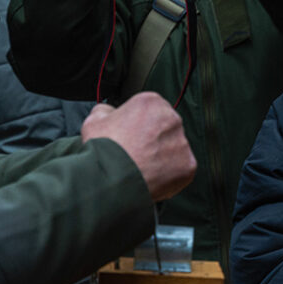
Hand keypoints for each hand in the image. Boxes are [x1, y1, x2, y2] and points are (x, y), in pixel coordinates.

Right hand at [81, 91, 195, 200]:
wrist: (111, 180)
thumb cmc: (104, 150)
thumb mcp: (94, 120)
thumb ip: (106, 111)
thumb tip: (110, 112)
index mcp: (152, 103)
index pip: (151, 110)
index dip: (139, 123)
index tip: (132, 134)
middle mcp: (172, 119)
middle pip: (166, 128)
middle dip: (154, 139)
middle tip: (137, 153)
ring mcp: (182, 143)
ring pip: (174, 149)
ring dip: (162, 157)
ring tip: (142, 167)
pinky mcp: (188, 165)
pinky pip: (180, 169)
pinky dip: (169, 175)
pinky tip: (151, 177)